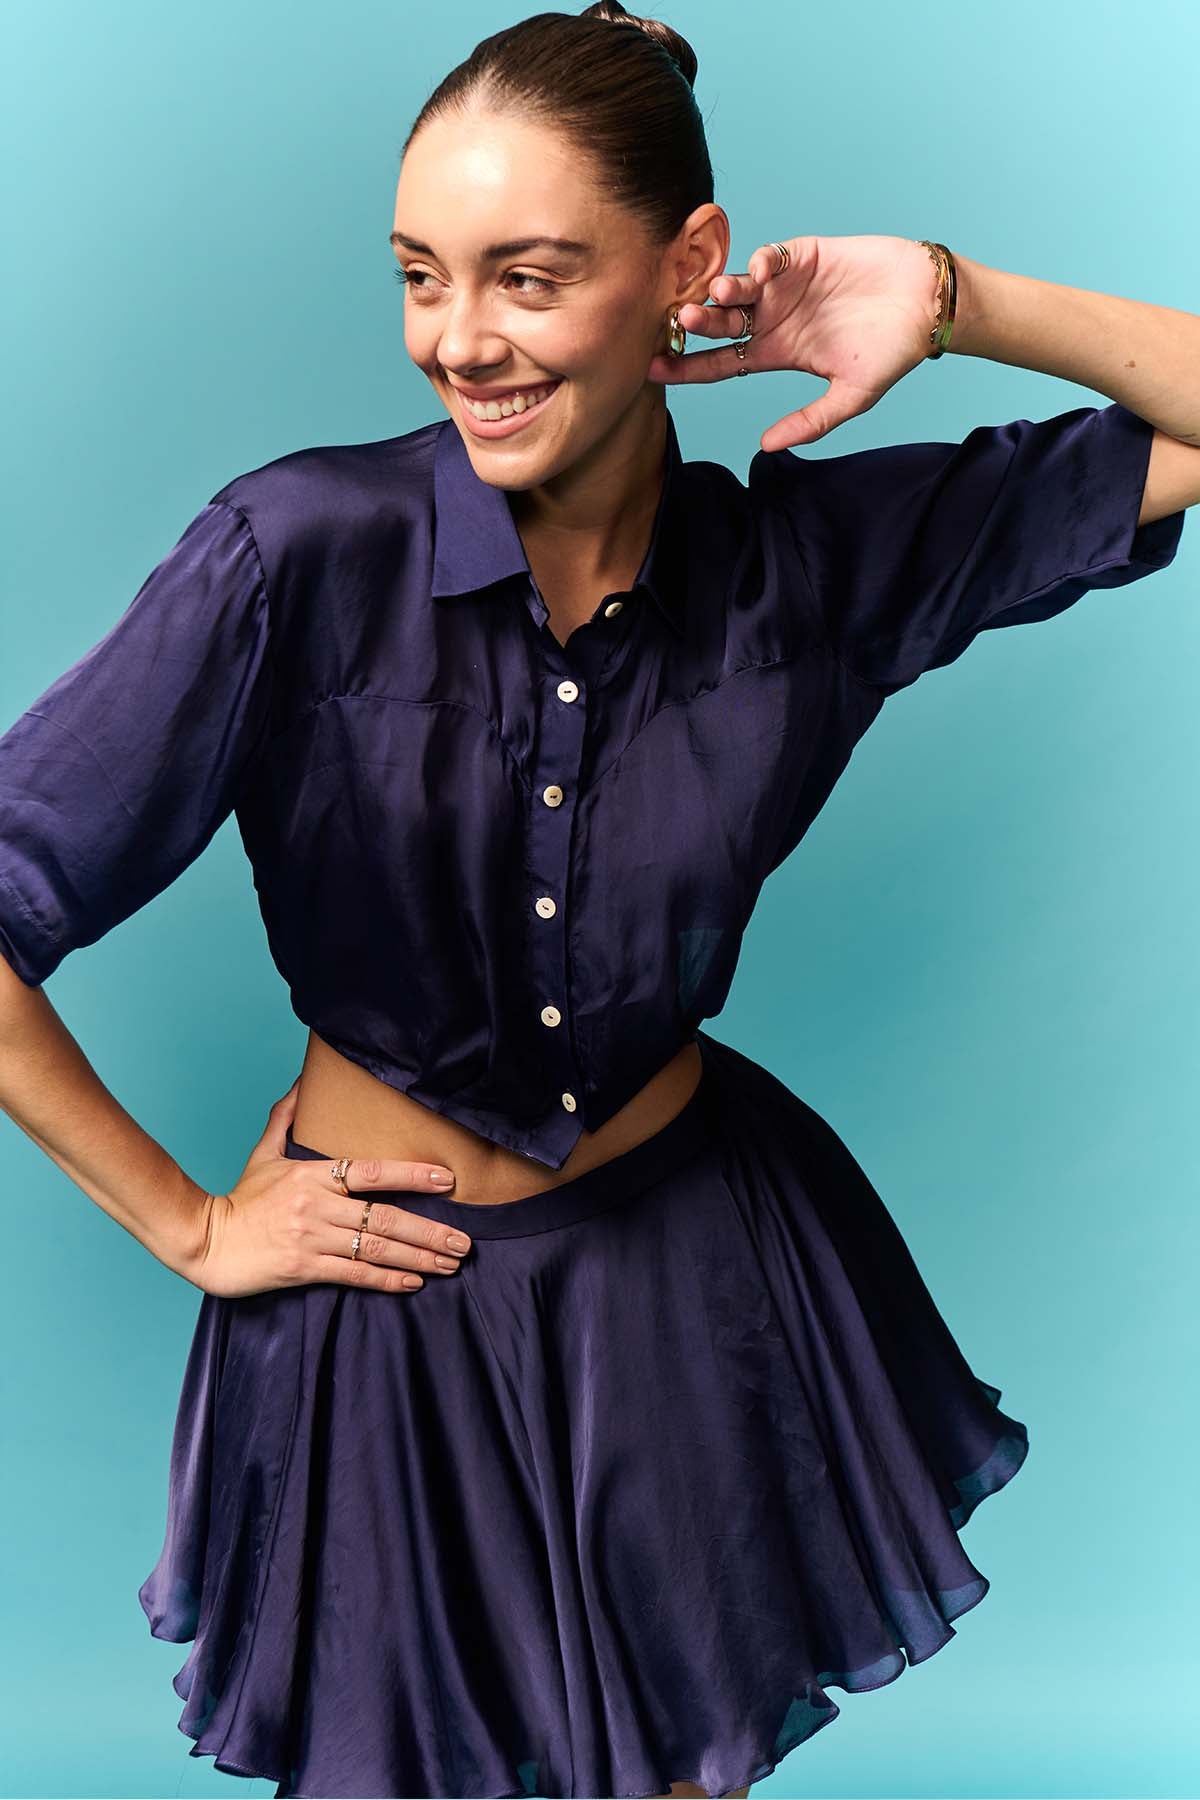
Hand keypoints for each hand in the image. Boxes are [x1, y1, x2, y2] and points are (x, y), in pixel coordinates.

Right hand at [191, 1079, 472, 1298]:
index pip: (373, 1171)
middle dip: (431, 1231)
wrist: (207, 1241)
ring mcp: (312, 1238)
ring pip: (376, 1247)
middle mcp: (318, 1205)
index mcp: (313, 1174)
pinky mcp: (304, 1268)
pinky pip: (354, 1274)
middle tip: (465, 1242)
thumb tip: (305, 1082)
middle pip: (385, 1217)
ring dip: (419, 1257)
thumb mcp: (263, 1153)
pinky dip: (387, 1279)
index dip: (412, 1174)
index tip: (447, 1180)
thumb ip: (287, 1118)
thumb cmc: (240, 1199)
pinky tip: (414, 1282)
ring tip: (450, 1262)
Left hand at [646, 234, 941, 452]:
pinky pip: (772, 256)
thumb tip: (766, 446)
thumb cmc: (892, 353)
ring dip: (723, 291)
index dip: (689, 366)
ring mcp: (786, 286)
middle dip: (699, 324)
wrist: (927, 306)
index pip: (722, 363)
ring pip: (740, 289)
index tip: (655, 370)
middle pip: (722, 323)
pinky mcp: (804, 255)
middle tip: (680, 321)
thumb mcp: (851, 397)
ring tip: (713, 296)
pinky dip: (760, 261)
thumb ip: (810, 421)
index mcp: (777, 352)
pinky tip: (756, 271)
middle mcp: (774, 319)